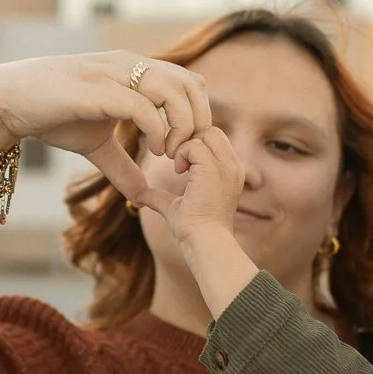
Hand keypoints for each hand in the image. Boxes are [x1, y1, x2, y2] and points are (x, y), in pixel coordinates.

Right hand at [0, 53, 209, 203]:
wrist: (9, 101)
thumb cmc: (51, 115)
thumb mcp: (95, 146)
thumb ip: (122, 167)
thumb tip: (144, 195)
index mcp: (134, 71)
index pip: (189, 84)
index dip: (198, 117)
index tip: (186, 152)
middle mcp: (130, 66)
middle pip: (191, 84)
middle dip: (198, 122)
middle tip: (185, 155)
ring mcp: (114, 74)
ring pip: (173, 91)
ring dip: (182, 126)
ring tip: (170, 155)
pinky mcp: (97, 90)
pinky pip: (142, 105)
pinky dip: (157, 129)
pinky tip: (154, 150)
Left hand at [136, 128, 245, 243]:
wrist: (204, 242)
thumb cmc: (193, 230)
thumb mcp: (175, 207)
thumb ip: (160, 197)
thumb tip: (140, 196)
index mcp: (229, 172)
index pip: (214, 140)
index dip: (194, 144)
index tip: (179, 163)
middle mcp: (233, 166)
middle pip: (212, 131)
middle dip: (191, 140)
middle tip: (176, 161)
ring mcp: (227, 166)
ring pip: (206, 133)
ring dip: (186, 146)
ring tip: (178, 168)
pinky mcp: (214, 169)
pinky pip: (194, 145)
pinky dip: (181, 153)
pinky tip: (179, 172)